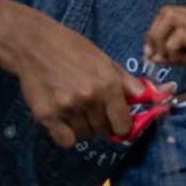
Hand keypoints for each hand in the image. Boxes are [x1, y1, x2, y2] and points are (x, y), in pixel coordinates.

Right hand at [10, 15, 141, 146]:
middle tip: (93, 111)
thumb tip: (151, 99)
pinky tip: (65, 121)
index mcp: (108, 85)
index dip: (122, 126)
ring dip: (84, 129)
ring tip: (77, 112)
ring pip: (85, 136)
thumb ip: (128, 83)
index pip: (123, 125)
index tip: (117, 121)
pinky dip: (67, 135)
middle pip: (104, 131)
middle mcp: (89, 98)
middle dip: (102, 125)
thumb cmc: (74, 50)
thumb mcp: (105, 61)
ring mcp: (67, 108)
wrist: (34, 45)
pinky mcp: (46, 115)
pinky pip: (65, 140)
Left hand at [143, 7, 185, 93]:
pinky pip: (178, 35)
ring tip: (166, 58)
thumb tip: (153, 56)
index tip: (153, 51)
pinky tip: (177, 60)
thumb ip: (176, 54)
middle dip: (154, 33)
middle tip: (153, 54)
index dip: (156, 31)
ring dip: (160, 39)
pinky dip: (171, 49)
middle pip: (166, 12)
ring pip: (169, 18)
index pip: (171, 14)